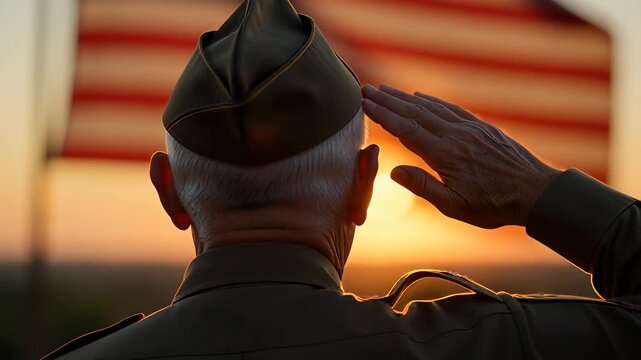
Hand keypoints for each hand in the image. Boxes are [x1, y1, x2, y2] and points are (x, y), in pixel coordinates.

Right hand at [362, 84, 560, 228]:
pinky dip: (432, 100)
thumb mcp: (455, 206)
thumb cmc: (494, 206)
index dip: (383, 115)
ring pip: (431, 107)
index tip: (365, 104)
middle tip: (367, 89)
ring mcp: (469, 128)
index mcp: (445, 155)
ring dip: (405, 97)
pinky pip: (451, 108)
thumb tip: (394, 171)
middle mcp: (455, 135)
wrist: (536, 192)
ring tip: (386, 89)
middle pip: (414, 112)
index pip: (406, 130)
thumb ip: (423, 186)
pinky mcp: (481, 127)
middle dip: (388, 100)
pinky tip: (421, 96)